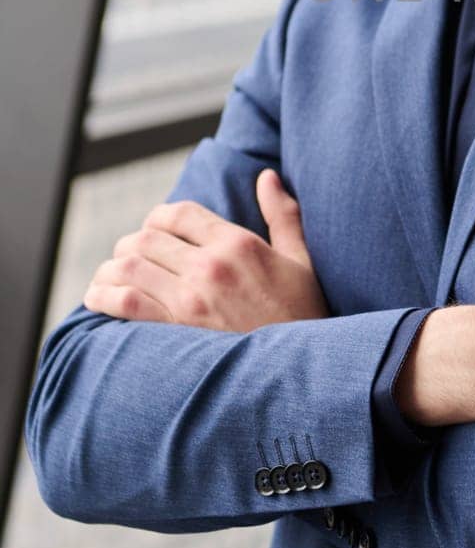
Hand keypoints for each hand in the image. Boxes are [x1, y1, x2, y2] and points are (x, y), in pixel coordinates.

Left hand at [82, 169, 328, 331]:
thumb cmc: (304, 316)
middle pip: (148, 237)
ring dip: (112, 268)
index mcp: (238, 243)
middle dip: (132, 243)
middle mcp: (211, 266)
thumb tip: (267, 176)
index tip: (157, 230)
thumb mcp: (302, 260)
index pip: (181, 213)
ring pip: (130, 265)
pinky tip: (97, 298)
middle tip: (131, 257)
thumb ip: (283, 215)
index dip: (160, 217)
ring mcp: (192, 298)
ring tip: (110, 276)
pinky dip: (104, 295)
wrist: (299, 370)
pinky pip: (126, 302)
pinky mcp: (177, 329)